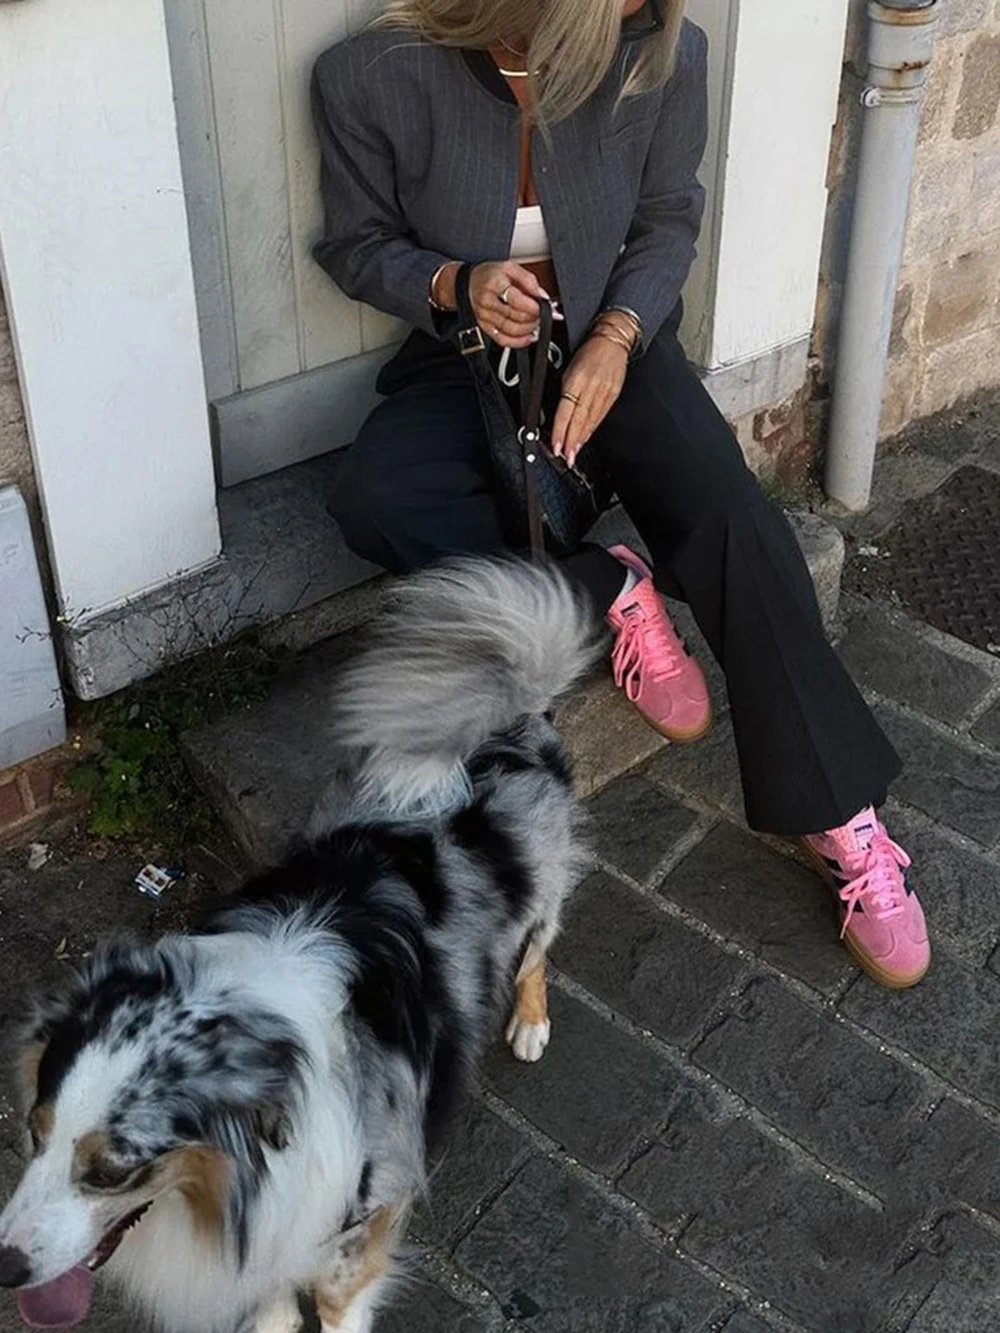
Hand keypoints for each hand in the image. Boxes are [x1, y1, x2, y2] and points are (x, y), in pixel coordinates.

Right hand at [435, 261, 559, 348]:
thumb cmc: (490, 275)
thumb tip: (543, 296)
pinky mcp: (485, 327)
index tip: (544, 306)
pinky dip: (519, 342)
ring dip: (529, 329)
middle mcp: (488, 301)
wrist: (469, 283)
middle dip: (535, 318)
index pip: (517, 300)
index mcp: (494, 283)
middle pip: (516, 316)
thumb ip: (529, 280)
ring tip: (537, 323)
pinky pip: (503, 340)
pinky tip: (529, 337)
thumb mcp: (510, 267)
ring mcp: (485, 316)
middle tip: (543, 314)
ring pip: (511, 330)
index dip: (534, 306)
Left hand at [551, 336, 628, 465]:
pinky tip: (585, 438)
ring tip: (573, 453)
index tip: (557, 444)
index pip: (566, 410)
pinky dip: (591, 429)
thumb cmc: (589, 353)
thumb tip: (559, 416)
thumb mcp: (569, 368)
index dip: (561, 430)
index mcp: (577, 379)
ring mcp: (604, 392)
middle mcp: (591, 387)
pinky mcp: (613, 395)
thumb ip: (564, 392)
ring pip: (590, 420)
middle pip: (579, 419)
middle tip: (566, 456)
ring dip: (581, 439)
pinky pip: (600, 416)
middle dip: (571, 440)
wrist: (612, 341)